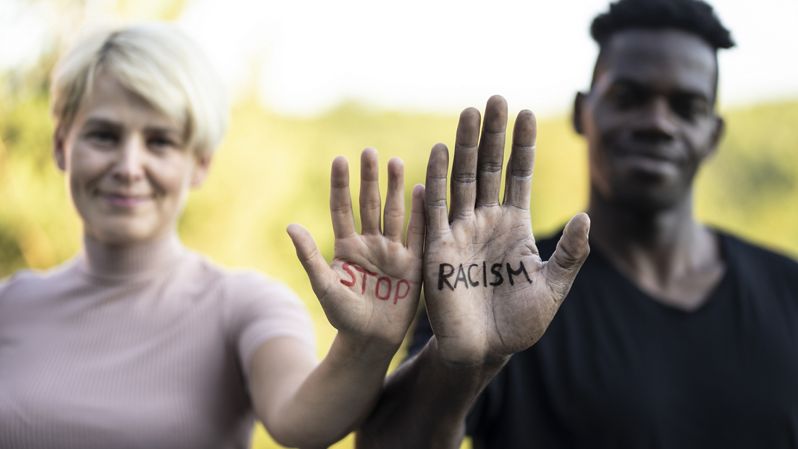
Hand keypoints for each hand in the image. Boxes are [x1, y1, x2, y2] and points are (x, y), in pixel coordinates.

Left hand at [288, 149, 424, 349]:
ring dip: (395, 188)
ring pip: (394, 213)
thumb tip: (290, 226)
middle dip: (369, 178)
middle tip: (369, 152)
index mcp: (346, 246)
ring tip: (396, 161)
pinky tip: (422, 189)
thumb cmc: (343, 317)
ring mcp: (392, 251)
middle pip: (369, 204)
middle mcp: (370, 243)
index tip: (340, 159)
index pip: (342, 208)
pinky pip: (418, 233)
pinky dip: (420, 212)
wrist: (371, 341)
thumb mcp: (325, 286)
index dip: (341, 185)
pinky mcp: (413, 263)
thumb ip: (310, 257)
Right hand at [423, 95, 589, 364]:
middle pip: (490, 168)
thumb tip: (586, 216)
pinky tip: (439, 152)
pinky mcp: (439, 249)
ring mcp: (461, 232)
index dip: (523, 146)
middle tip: (495, 97)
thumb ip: (570, 253)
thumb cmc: (519, 323)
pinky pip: (436, 210)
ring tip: (470, 113)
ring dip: (466, 147)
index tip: (527, 113)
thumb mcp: (553, 286)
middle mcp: (486, 221)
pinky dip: (436, 181)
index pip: (518, 176)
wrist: (484, 351)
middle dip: (494, 134)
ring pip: (463, 179)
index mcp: (513, 226)